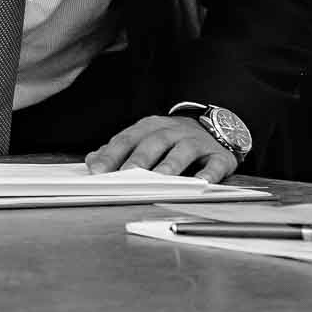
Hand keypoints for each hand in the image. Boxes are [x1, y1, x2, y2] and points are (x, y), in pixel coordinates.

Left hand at [87, 116, 236, 181]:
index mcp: (149, 127)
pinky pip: (214, 164)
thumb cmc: (172, 139)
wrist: (216, 128)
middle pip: (153, 143)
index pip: (126, 139)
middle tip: (126, 176)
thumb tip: (92, 161)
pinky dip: (208, 174)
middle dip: (138, 160)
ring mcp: (196, 141)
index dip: (111, 154)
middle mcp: (172, 131)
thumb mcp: (145, 138)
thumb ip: (119, 150)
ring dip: (170, 166)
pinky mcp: (219, 155)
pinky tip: (201, 184)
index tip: (98, 170)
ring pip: (181, 151)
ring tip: (159, 180)